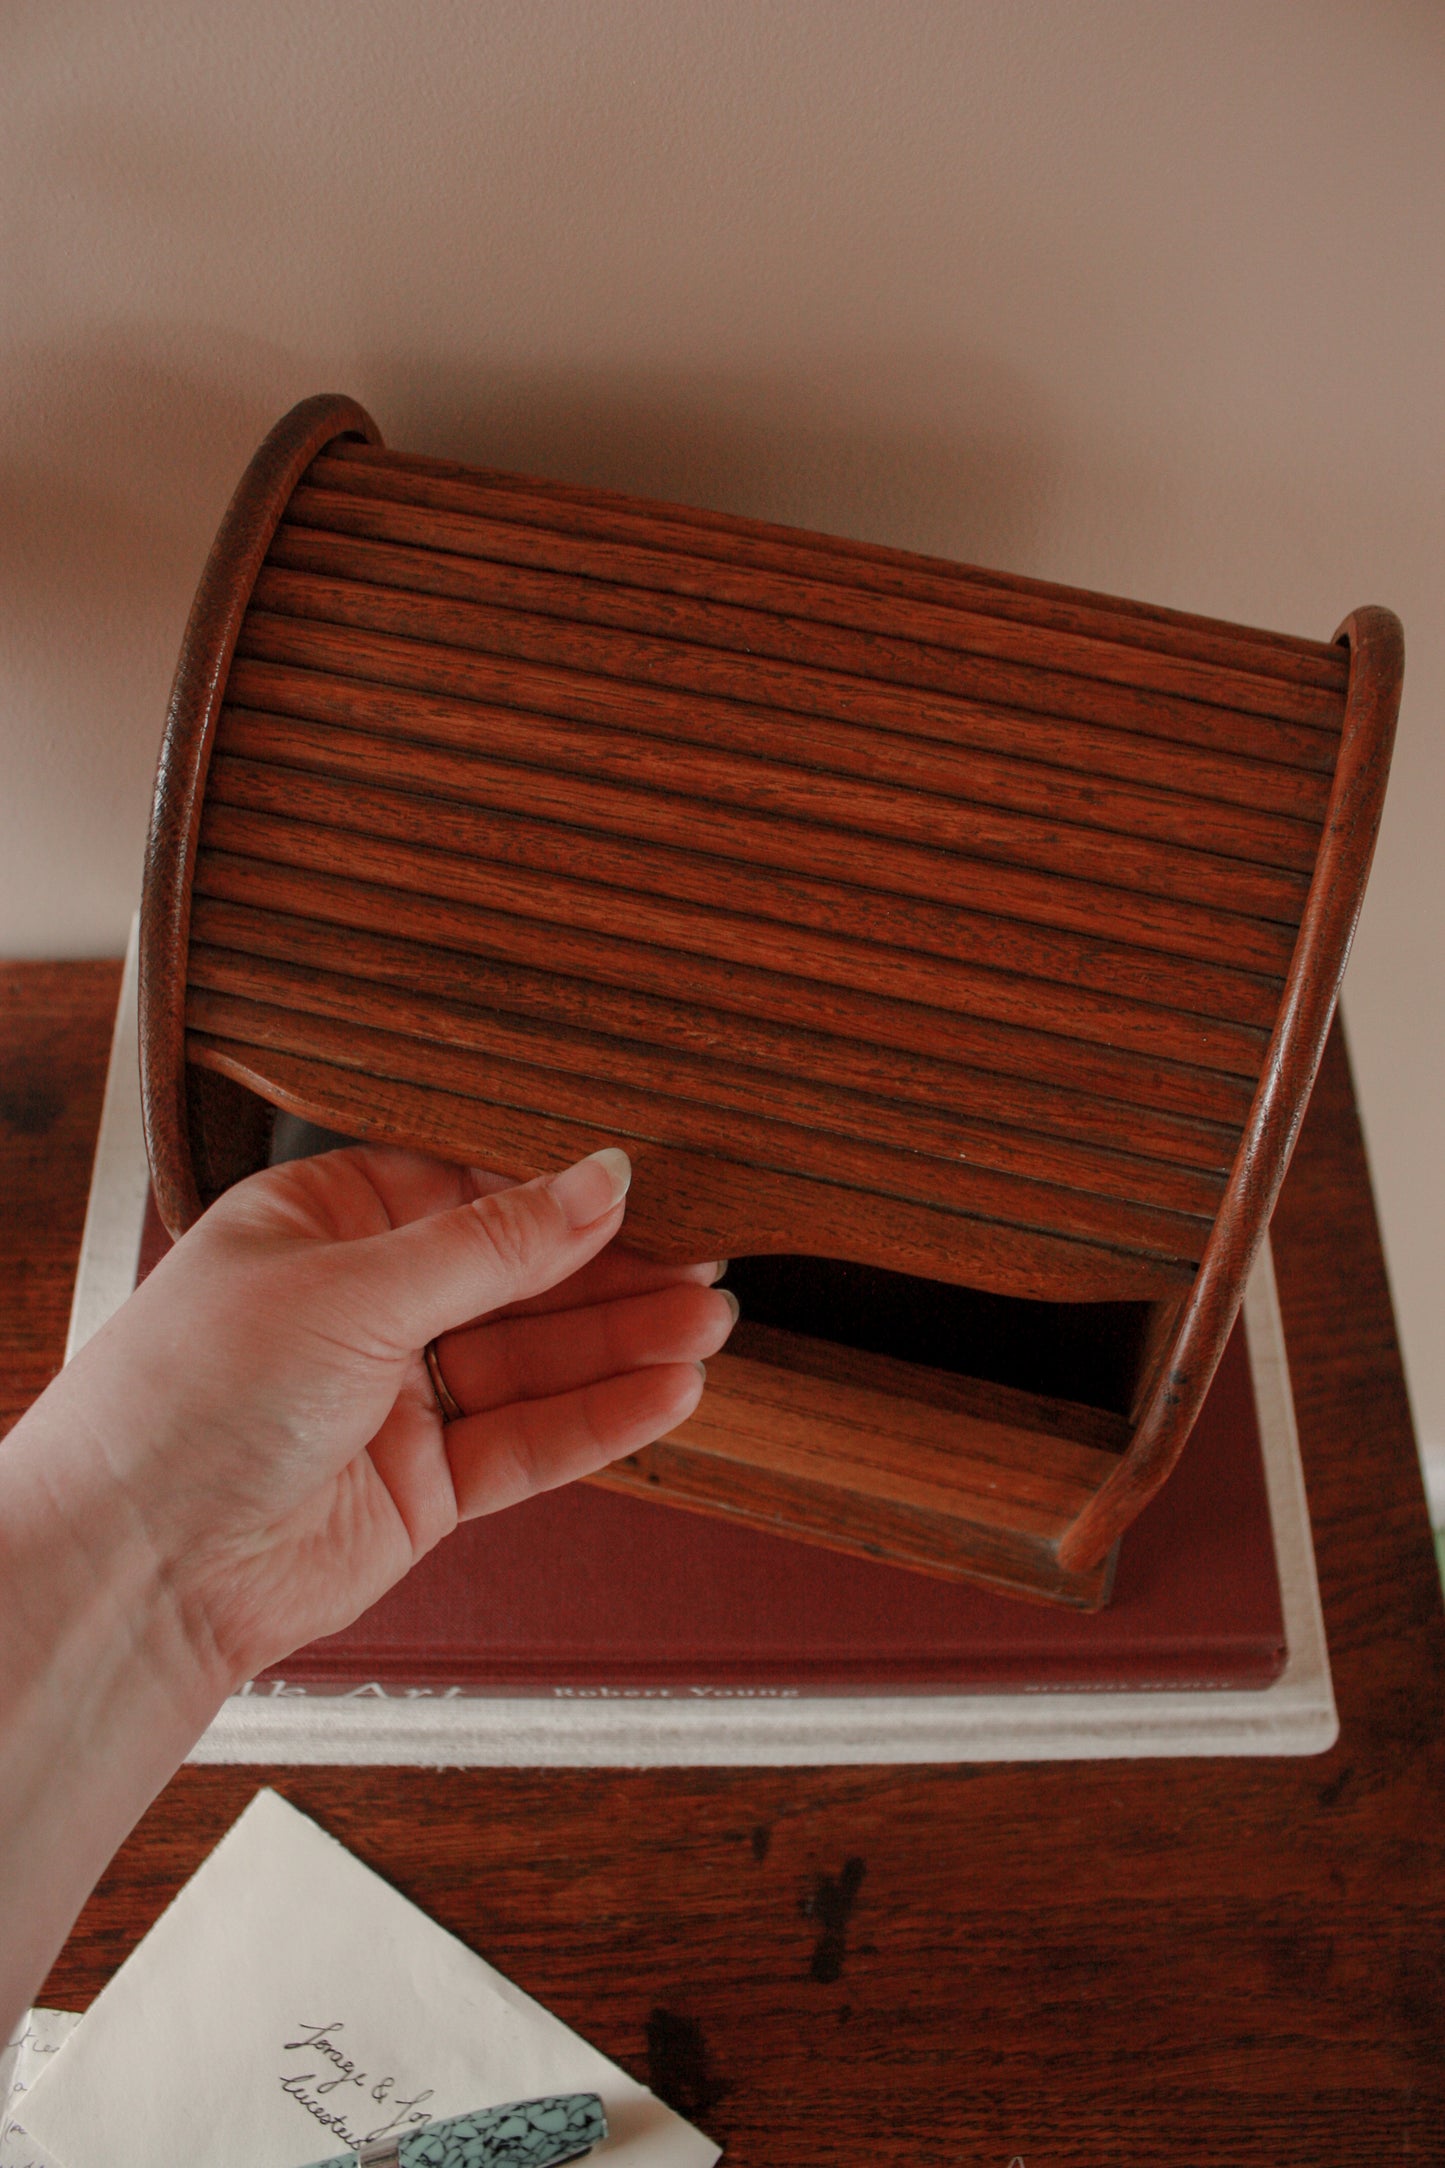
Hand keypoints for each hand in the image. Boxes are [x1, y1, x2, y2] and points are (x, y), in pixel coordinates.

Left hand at [45, 1141, 735, 1688]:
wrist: (136, 1569)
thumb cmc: (188, 1401)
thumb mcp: (355, 1287)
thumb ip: (493, 1241)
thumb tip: (597, 1179)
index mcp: (320, 1223)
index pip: (464, 1186)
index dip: (553, 1192)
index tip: (642, 1187)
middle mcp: (360, 1305)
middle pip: (512, 1277)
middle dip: (608, 1273)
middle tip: (703, 1258)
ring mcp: (393, 1398)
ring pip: (532, 1361)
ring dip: (622, 1344)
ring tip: (710, 1322)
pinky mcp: (423, 1484)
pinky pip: (527, 1441)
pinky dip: (598, 1418)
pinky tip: (666, 1391)